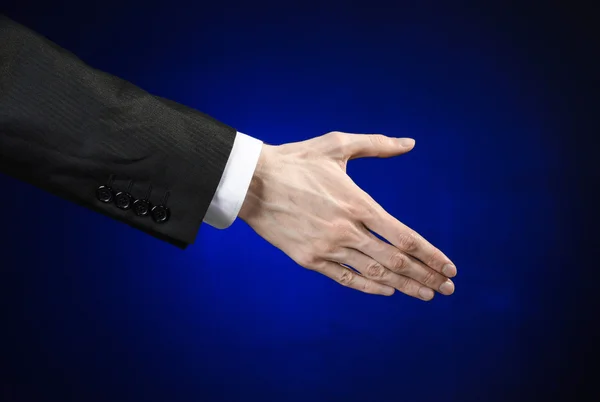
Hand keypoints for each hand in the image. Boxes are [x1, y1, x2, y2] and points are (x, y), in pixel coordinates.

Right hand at [238, 131, 456, 299]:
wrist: (250, 181)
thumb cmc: (295, 159)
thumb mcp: (336, 145)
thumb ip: (376, 145)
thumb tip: (410, 143)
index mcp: (357, 203)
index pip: (404, 236)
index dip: (430, 254)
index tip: (448, 267)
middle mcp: (346, 230)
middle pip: (395, 260)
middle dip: (425, 276)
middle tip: (447, 288)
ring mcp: (326, 248)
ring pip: (373, 273)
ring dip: (403, 286)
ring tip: (426, 296)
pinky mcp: (308, 259)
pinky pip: (344, 278)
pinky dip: (368, 287)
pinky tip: (387, 292)